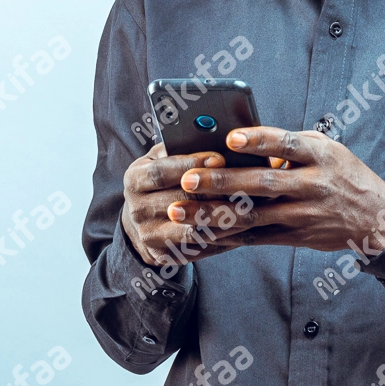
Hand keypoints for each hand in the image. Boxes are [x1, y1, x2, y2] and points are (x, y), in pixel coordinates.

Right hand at [121, 143, 258, 267]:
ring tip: (250, 207)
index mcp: (134, 179)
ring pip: (191, 229)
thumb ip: (177, 147)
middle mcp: (136, 209)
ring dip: (223, 219)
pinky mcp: (163, 255)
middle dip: (214, 193)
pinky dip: (221, 238)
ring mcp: (148, 235)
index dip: (191, 164)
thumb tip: (209, 131)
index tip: (220, 158)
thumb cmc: (159, 181)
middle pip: (179, 201)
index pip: (162, 171)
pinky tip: (243, 227)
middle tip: (246, 185)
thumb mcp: (159, 160)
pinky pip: (198, 247)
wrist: (140, 222)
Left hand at [168, 127, 384, 253]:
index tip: (230, 136)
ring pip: (253, 215)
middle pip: (262, 183)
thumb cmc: (343, 174)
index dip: (259, 140)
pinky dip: (226, 234)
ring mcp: (303, 214)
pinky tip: (199, 229)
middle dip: (222, 181)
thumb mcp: (326, 149)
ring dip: (213, 213)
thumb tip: (242, 138)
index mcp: (319, 156)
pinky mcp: (295, 237)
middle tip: (188, 178)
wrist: (377, 219)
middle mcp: (312, 185)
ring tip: (180, 209)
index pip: (286, 144)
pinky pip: (255, 237)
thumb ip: (290, 143)